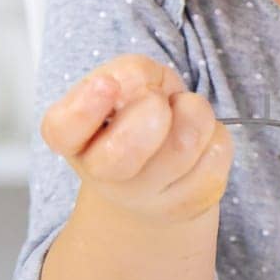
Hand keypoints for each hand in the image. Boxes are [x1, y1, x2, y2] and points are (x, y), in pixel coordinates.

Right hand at [40, 54, 231, 223]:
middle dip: (152, 112)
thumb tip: (147, 86)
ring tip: (182, 115)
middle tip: (158, 102)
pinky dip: (215, 134)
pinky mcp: (188, 204)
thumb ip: (130, 74)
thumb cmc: (136, 117)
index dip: (85, 108)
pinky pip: (216, 154)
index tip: (106, 85)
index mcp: (75, 139)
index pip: (63, 130)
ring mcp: (145, 197)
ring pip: (184, 143)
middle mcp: (102, 175)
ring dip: (193, 111)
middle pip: (124, 153)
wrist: (158, 178)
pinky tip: (200, 142)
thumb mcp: (125, 83)